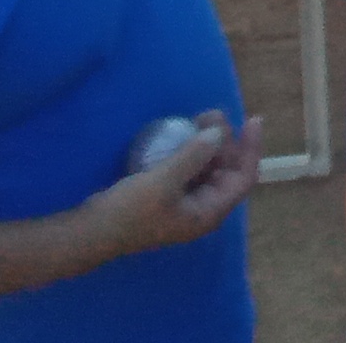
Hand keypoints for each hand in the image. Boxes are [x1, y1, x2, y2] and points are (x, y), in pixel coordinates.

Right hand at [81, 112, 260, 259]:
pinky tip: (183, 135)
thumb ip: (193, 156)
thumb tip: (218, 133)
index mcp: (209, 212)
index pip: (244, 178)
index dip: (251, 148)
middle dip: (226, 141)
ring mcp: (185, 204)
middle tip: (210, 113)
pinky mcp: (169, 197)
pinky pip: (191, 170)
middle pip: (228, 171)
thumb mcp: (163, 181)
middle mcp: (202, 209)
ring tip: (199, 119)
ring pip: (209, 169)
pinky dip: (192, 152)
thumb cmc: (130, 211)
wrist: (91, 232)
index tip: (253, 120)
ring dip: (209, 144)